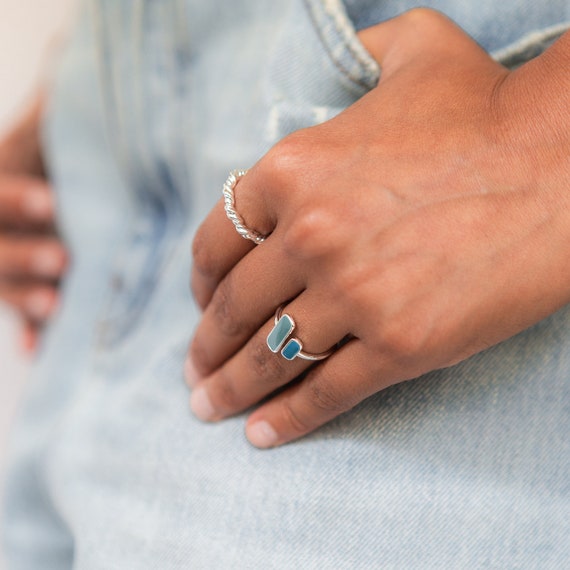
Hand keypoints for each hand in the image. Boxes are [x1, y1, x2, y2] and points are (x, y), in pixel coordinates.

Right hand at [0, 99, 66, 351]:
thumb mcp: (53, 128)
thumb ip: (55, 107)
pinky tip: (37, 350)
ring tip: (55, 309)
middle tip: (63, 260)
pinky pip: (19, 313)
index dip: (16, 200)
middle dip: (23, 255)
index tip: (52, 203)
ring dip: (24, 298)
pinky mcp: (23, 284)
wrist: (59, 190)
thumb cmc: (63, 148)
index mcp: (1, 180)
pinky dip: (27, 332)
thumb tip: (68, 51)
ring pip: (3, 283)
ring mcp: (8, 258)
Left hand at [187, 9, 569, 446]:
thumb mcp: (414, 53)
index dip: (201, 284)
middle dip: (206, 347)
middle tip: (196, 371)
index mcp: (293, 169)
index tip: (203, 305)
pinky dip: (288, 418)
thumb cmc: (488, 111)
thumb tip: (349, 48)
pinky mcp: (399, 344)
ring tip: (211, 407)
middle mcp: (310, 234)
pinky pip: (326, 391)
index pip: (217, 243)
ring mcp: (352, 294)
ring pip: (270, 358)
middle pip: (234, 309)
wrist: (565, 167)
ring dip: (232, 388)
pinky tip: (261, 434)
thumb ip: (363, 52)